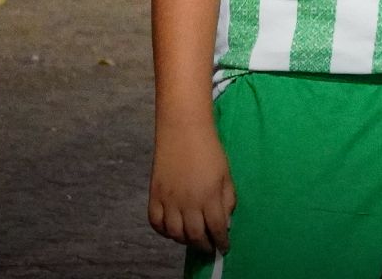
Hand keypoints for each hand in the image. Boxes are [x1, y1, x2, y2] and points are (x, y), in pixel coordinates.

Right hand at [147, 124, 235, 253]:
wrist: (183, 132)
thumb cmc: (210, 150)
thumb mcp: (226, 174)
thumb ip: (227, 199)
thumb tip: (225, 220)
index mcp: (209, 196)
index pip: (216, 228)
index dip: (221, 241)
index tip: (224, 248)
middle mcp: (188, 202)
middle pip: (195, 235)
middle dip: (204, 246)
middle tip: (209, 249)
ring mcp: (169, 200)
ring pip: (174, 233)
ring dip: (185, 241)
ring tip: (193, 240)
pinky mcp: (154, 196)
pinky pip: (155, 223)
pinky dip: (163, 232)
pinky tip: (172, 231)